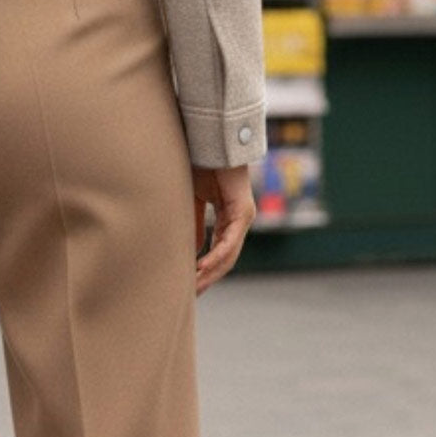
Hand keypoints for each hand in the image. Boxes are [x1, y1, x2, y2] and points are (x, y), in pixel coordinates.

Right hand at [191, 164, 256, 295]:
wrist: (210, 142)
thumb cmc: (202, 165)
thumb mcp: (194, 200)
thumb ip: (196, 224)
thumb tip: (195, 249)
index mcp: (230, 218)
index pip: (220, 252)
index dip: (206, 269)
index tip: (191, 284)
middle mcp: (240, 220)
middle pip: (226, 258)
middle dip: (209, 278)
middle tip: (193, 295)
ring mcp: (243, 217)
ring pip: (230, 254)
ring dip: (212, 272)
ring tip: (195, 286)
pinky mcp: (242, 211)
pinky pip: (229, 240)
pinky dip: (216, 255)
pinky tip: (202, 267)